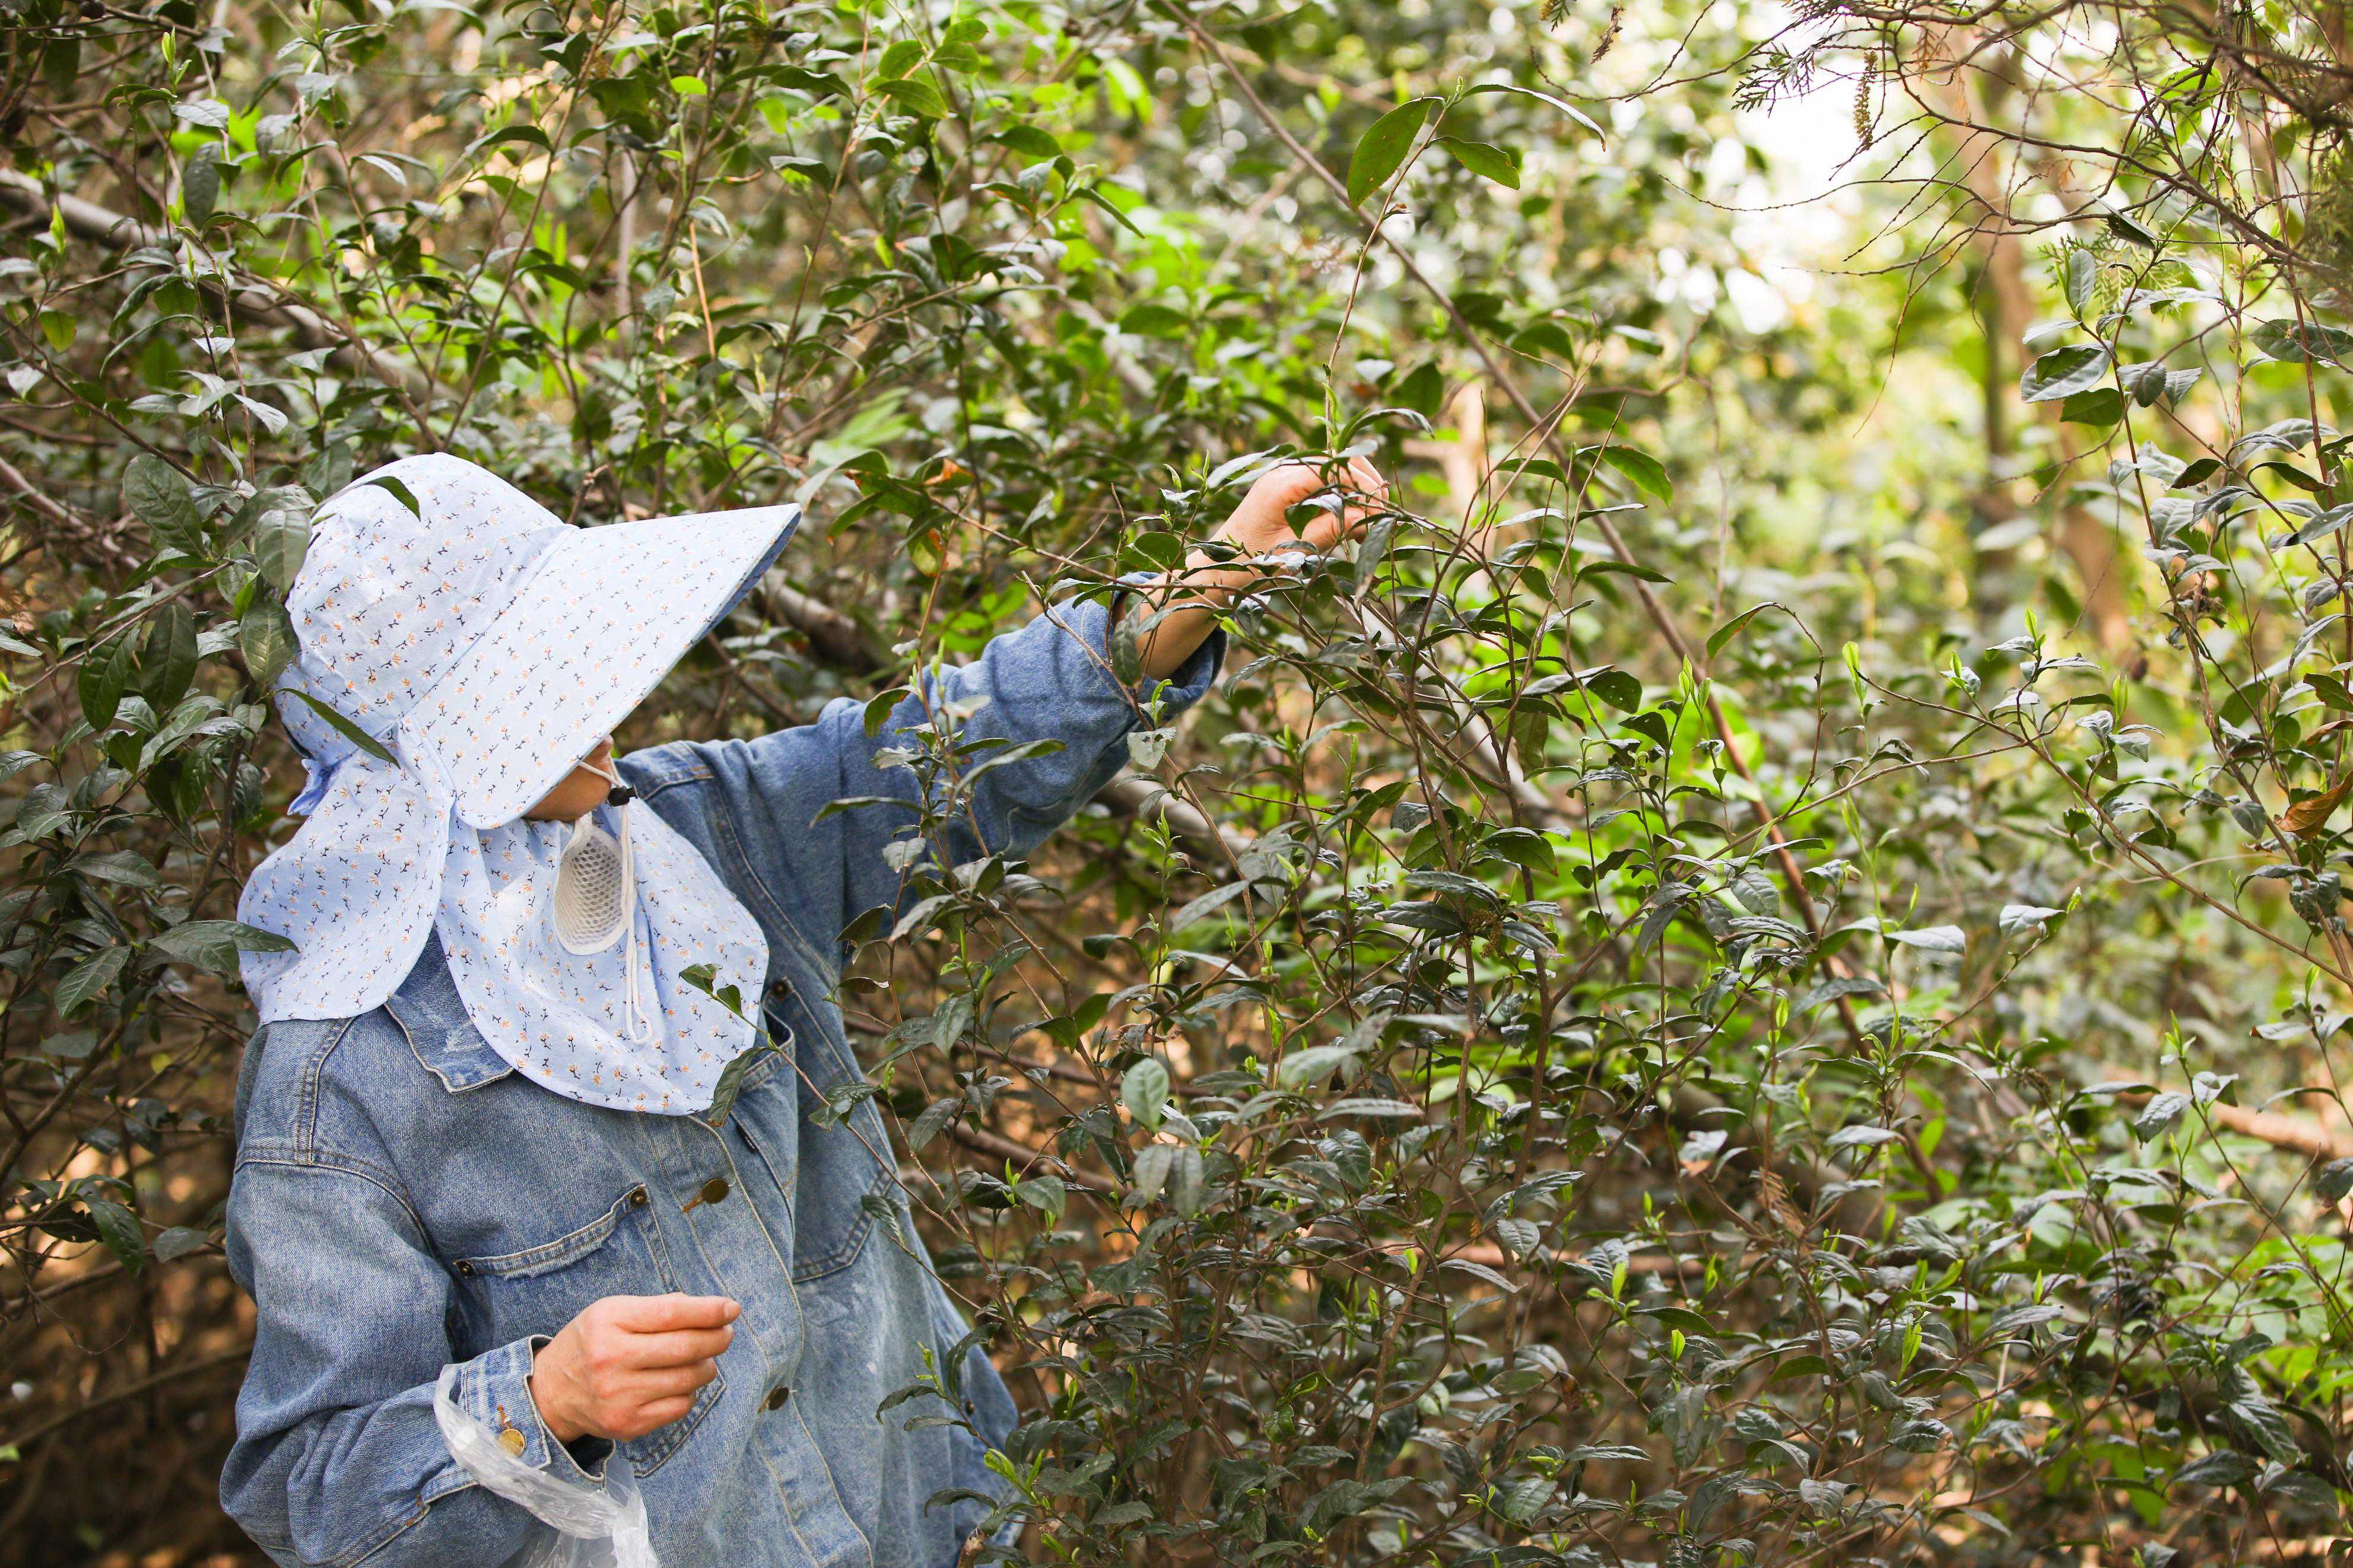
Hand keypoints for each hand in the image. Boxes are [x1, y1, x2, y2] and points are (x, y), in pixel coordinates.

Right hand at [528, 1293, 739, 1444]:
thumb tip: (711, 1310)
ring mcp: (619, 1396)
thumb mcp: (612, 1311)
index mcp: (609, 1322)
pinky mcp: (628, 1424)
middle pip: (685, 1348)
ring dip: (707, 1366)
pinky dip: (690, 1392)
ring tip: (704, 1358)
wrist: (552, 1392)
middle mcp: (612, 1359)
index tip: (731, 1308)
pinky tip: (681, 1383)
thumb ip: (658, 1307)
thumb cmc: (592, 1342)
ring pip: (688, 1379)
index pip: (672, 1314)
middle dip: (717, 1339)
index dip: (709, 1311)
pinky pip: (679, 1407)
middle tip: (726, 1334)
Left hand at [1129, 455, 1390, 681]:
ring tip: (1367, 527)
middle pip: (1340, 462)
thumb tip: (1368, 514)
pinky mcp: (1288, 489)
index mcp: (1281, 483)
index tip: (1382, 511)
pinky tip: (1352, 528)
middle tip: (1382, 517)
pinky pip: (1324, 486)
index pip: (1336, 468)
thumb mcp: (1294, 551)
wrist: (1215, 570)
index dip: (1365, 485)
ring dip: (1356, 494)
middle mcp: (1284, 472)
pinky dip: (1343, 501)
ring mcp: (1286, 478)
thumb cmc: (1248, 565)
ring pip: (1336, 473)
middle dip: (1366, 485)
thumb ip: (1330, 529)